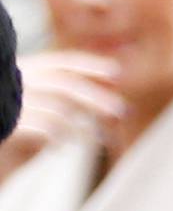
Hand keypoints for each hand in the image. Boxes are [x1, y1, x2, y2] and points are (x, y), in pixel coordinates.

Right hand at [0, 51, 124, 179]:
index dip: (89, 66)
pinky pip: (44, 128)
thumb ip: (67, 102)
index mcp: (23, 72)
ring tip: (103, 138)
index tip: (117, 73)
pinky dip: (60, 136)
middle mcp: (15, 82)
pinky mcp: (7, 124)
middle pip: (65, 85)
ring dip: (85, 124)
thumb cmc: (16, 137)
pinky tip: (63, 147)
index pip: (60, 63)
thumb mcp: (42, 113)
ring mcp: (10, 102)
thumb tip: (108, 97)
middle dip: (96, 97)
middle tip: (123, 110)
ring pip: (58, 107)